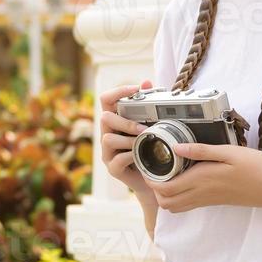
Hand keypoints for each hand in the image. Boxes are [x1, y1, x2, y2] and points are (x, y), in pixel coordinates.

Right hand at [99, 79, 154, 198]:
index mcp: (115, 121)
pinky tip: (142, 156)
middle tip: (143, 127)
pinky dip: (131, 156)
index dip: (118, 91)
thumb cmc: (152, 149)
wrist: (155, 179)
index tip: (136, 90)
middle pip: (105, 117)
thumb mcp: (150, 126)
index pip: (106, 99)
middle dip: (125, 121)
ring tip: (145, 142)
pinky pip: (117, 159)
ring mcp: (108, 152)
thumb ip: (147, 106)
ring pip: (108, 138)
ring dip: (129, 139)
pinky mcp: (112, 168)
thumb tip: (147, 82)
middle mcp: (107, 134)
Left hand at [144, 142, 261, 213]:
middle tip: (153, 169)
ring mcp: (208, 200)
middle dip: (153, 188)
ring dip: (164, 194)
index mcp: (202, 180)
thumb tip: (175, 147)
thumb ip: (201, 150)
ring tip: (165, 174)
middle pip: (165, 202)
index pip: (164, 189)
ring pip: (175, 207)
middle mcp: (202, 194)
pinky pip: (187, 205)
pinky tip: (182, 179)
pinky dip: (177, 197)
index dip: (150, 180)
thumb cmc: (257, 167)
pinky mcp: (214, 202)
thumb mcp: (230, 152)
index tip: (146, 164)